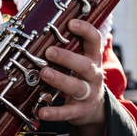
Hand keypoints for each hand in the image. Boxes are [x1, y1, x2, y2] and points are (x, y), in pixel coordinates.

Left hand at [37, 20, 106, 135]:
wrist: (95, 109)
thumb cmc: (81, 79)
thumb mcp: (80, 64)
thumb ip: (68, 51)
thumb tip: (42, 35)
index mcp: (92, 59)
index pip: (94, 41)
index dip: (85, 30)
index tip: (71, 23)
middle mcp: (93, 75)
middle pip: (85, 65)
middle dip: (67, 58)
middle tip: (49, 52)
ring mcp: (88, 93)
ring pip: (76, 86)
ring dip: (60, 79)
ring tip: (44, 73)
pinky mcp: (80, 111)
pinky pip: (67, 112)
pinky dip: (54, 112)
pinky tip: (41, 111)